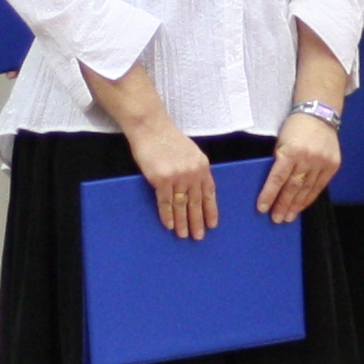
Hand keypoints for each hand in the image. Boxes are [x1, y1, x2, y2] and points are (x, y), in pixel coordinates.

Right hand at [126, 118, 216, 239]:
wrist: (151, 127)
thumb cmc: (168, 138)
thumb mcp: (190, 152)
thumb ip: (195, 169)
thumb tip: (195, 188)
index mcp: (202, 165)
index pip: (209, 193)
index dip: (210, 209)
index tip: (212, 223)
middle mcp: (193, 173)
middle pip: (196, 202)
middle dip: (198, 221)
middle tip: (199, 236)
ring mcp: (177, 177)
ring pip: (182, 205)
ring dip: (183, 222)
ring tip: (184, 235)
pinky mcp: (161, 179)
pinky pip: (165, 202)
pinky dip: (167, 215)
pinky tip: (169, 225)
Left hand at [259, 109, 339, 221]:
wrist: (320, 114)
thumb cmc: (296, 127)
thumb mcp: (281, 141)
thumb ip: (279, 161)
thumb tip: (274, 184)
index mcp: (291, 151)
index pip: (278, 178)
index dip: (269, 194)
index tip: (262, 208)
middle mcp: (307, 158)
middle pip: (293, 187)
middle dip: (283, 204)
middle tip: (276, 219)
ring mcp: (322, 162)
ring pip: (307, 189)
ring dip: (296, 205)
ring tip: (288, 217)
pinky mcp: (332, 165)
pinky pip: (320, 186)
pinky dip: (310, 197)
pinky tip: (302, 206)